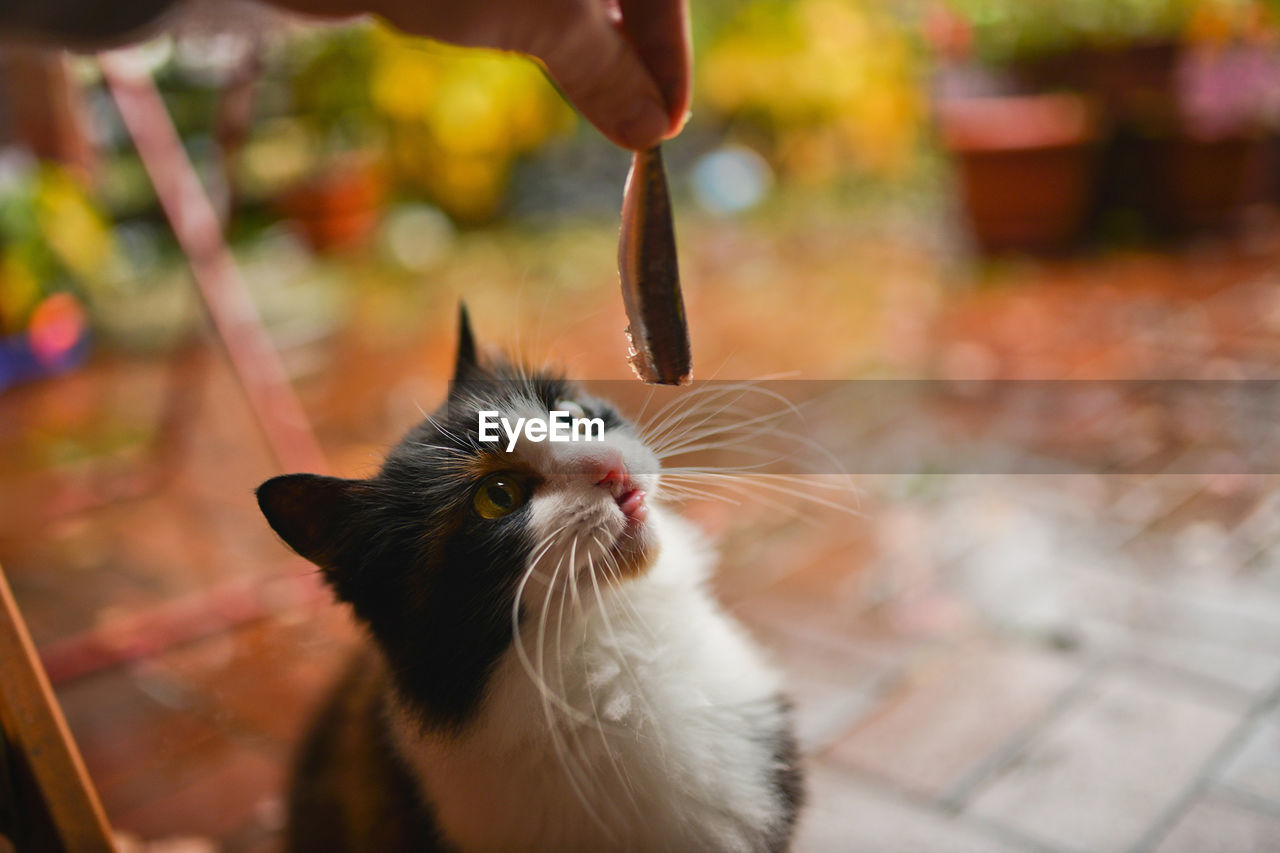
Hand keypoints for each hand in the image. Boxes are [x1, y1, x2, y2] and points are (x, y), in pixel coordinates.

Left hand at [272, 0, 690, 150]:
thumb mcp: (552, 22)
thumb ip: (607, 71)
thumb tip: (650, 128)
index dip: (667, 57)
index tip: (663, 125)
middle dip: (624, 54)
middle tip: (631, 124)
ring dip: (577, 43)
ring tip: (590, 101)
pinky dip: (527, 22)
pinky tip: (516, 48)